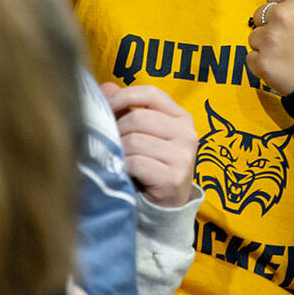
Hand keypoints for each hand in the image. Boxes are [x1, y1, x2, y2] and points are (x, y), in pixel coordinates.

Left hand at [101, 82, 197, 207]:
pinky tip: (126, 173)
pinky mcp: (173, 177)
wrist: (164, 207)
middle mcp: (187, 134)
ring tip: (119, 159)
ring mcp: (183, 156)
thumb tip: (106, 87)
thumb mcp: (142, 134)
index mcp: (182, 118)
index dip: (125, 96)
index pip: (151, 94)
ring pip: (134, 141)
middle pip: (138, 118)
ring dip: (119, 151)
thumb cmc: (150, 165)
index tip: (107, 106)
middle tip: (111, 144)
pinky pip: (136, 162)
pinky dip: (124, 167)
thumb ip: (125, 109)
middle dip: (117, 130)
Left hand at [245, 0, 293, 94]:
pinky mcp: (261, 62)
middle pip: (262, 15)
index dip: (288, 10)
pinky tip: (284, 70)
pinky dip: (262, 67)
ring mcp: (269, 38)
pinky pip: (250, 59)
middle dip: (275, 27)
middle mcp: (281, 12)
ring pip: (254, 37)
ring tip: (292, 57)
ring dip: (268, 47)